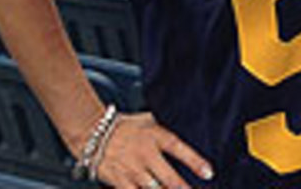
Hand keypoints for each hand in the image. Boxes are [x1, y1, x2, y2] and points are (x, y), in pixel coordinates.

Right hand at [94, 113, 212, 188]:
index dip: (195, 162)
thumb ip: (165, 128)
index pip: (180, 149)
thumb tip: (184, 123)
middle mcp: (146, 154)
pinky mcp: (119, 182)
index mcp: (156, 136)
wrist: (92, 133)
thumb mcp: (148, 119)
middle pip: (169, 178)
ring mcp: (133, 170)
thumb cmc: (123, 125)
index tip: (209, 174)